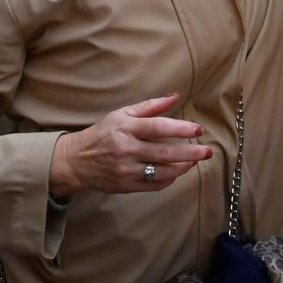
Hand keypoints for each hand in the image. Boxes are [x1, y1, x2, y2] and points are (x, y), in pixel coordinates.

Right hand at [49, 92, 211, 195]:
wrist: (75, 161)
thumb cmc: (102, 133)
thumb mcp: (122, 114)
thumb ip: (150, 106)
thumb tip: (175, 96)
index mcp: (126, 128)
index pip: (159, 127)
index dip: (181, 128)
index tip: (198, 130)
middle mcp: (126, 149)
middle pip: (165, 152)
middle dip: (190, 152)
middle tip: (207, 151)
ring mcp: (126, 170)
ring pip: (162, 171)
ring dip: (183, 167)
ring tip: (194, 161)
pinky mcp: (125, 186)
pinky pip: (154, 185)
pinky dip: (169, 179)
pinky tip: (177, 171)